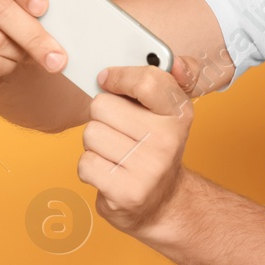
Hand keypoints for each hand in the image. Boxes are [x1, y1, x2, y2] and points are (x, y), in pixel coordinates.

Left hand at [78, 59, 196, 238]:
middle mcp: (167, 141)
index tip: (108, 79)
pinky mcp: (126, 193)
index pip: (147, 81)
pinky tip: (110, 172)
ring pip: (90, 135)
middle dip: (102, 117)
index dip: (119, 76)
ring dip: (95, 144)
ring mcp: (148, 169)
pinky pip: (85, 164)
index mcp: (179, 113)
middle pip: (102, 105)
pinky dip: (91, 168)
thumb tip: (176, 62)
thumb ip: (172, 77)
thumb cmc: (156, 147)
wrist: (162, 203)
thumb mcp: (170, 111)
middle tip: (119, 130)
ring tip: (116, 153)